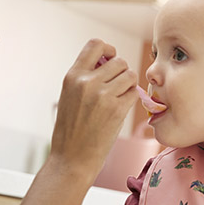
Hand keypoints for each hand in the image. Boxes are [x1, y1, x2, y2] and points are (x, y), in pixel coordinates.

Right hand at [49, 39, 137, 182]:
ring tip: (120, 98)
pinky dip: (132, 99)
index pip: (95, 44)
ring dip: (129, 85)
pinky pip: (134, 93)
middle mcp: (87, 82)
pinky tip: (122, 108)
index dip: (108, 49)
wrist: (71, 160)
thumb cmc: (71, 131)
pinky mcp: (116, 109)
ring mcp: (102, 95)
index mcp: (73, 76)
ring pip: (130, 75)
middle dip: (122, 72)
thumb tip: (108, 61)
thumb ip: (85, 78)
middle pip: (119, 61)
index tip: (110, 60)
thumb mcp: (69, 97)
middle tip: (117, 87)